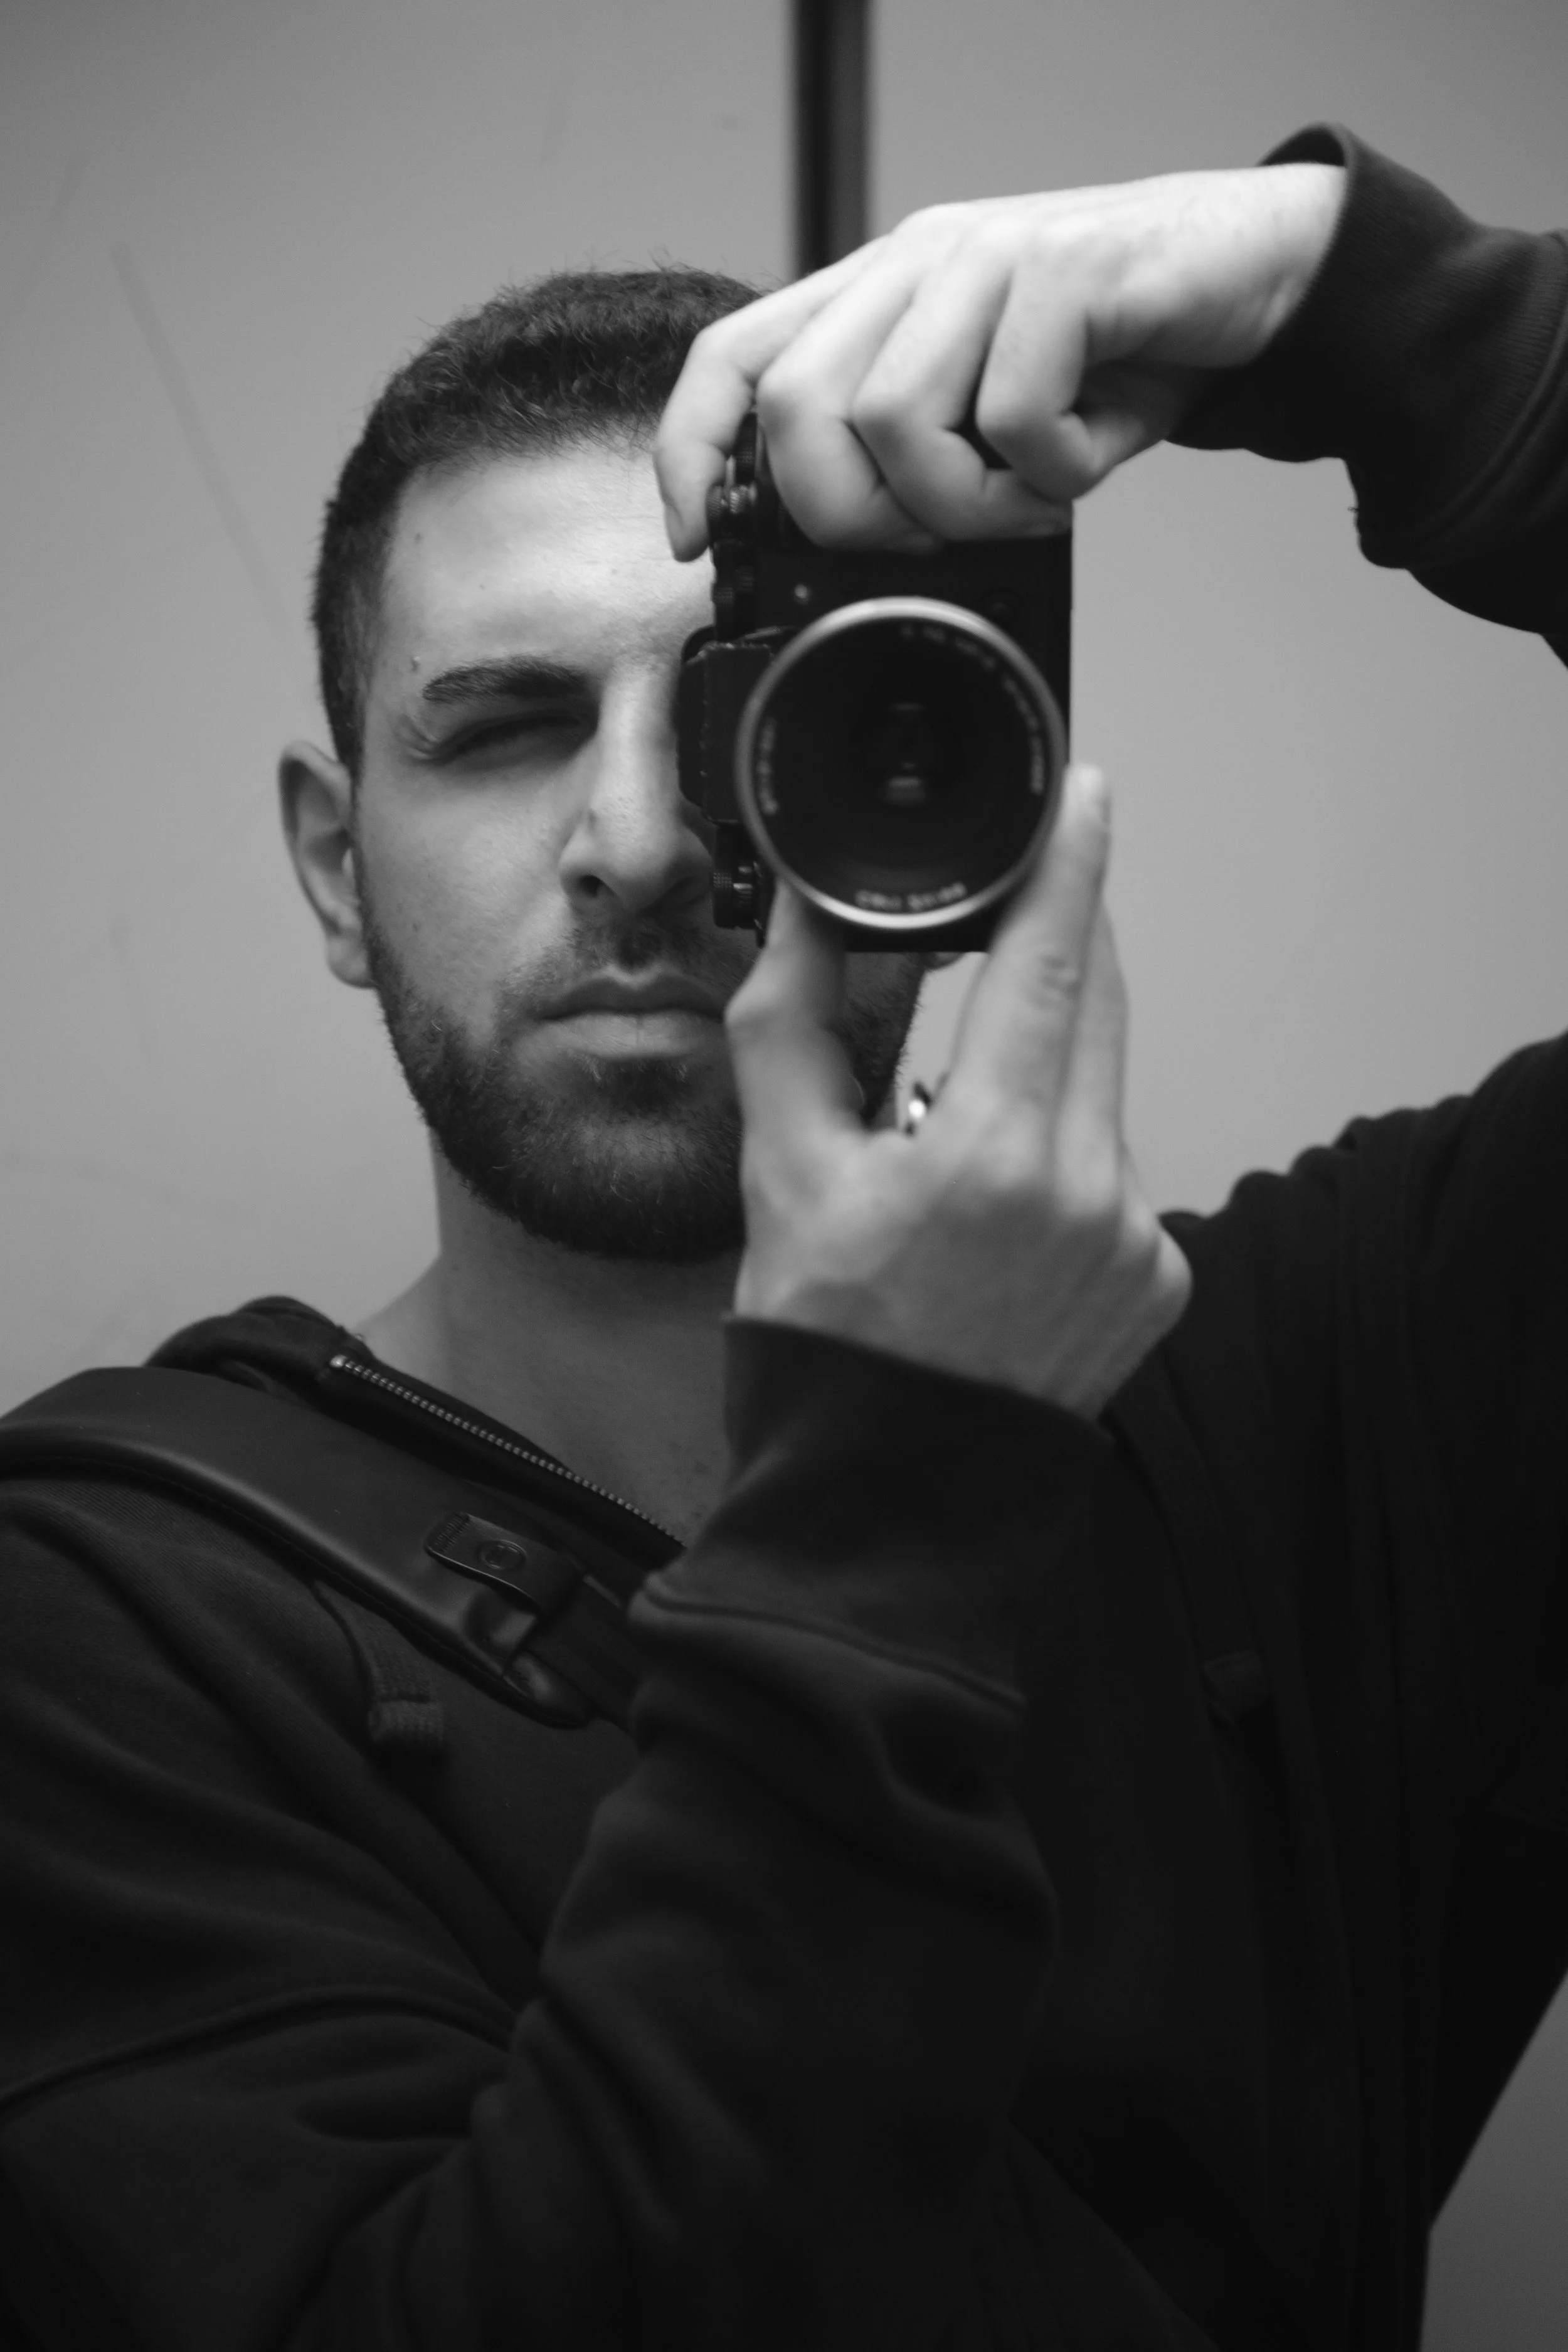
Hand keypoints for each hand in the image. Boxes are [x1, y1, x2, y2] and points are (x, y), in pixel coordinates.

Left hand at [656, 162, 1344, 555]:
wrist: (1260, 272)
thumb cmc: (1121, 350)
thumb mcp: (992, 407)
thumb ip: (916, 453)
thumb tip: (849, 550)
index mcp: (880, 291)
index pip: (733, 356)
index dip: (691, 452)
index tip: (699, 539)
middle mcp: (918, 261)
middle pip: (797, 407)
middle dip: (847, 513)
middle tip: (927, 540)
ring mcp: (988, 260)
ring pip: (895, 418)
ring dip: (961, 503)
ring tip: (1026, 501)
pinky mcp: (1067, 273)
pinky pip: (1015, 416)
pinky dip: (1053, 475)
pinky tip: (1091, 456)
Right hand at [726, 766, 1190, 1418]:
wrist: (889, 1493)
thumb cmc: (826, 1337)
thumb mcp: (784, 1172)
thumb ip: (794, 1025)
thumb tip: (809, 912)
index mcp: (992, 1154)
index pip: (1052, 966)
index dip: (1071, 865)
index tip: (1086, 791)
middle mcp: (1087, 1191)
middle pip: (1096, 1008)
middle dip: (1060, 943)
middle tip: (1017, 900)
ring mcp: (1135, 1240)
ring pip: (1103, 1093)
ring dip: (1047, 1070)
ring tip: (961, 1134)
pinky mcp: (1159, 1280)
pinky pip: (1119, 1172)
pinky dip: (1067, 1158)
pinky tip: (1004, 1213)